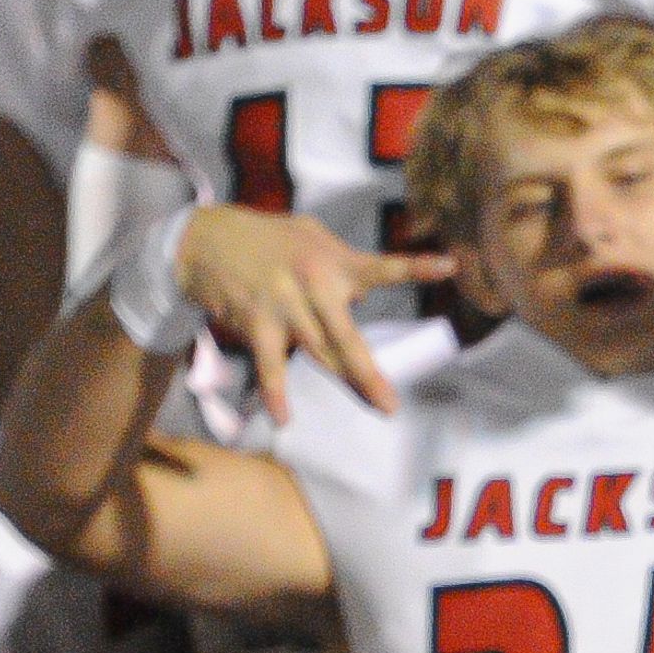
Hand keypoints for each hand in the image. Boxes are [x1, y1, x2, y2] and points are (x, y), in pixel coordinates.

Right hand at [171, 206, 453, 423]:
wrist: (204, 238)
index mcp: (333, 262)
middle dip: (371, 370)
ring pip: (321, 354)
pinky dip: (275, 393)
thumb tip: (366, 290)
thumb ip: (342, 260)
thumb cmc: (264, 238)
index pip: (381, 267)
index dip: (415, 268)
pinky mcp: (257, 322)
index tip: (450, 267)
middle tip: (394, 401)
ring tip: (377, 408)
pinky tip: (283, 418)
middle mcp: (313, 284)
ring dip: (348, 382)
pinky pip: (270, 364)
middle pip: (349, 336)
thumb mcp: (308, 234)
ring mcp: (285, 305)